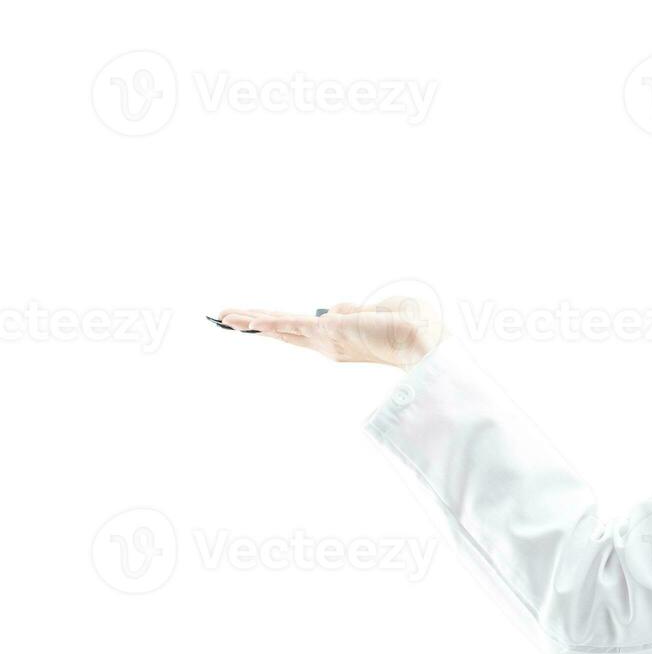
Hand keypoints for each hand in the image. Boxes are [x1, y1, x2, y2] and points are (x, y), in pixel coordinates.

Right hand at [214, 296, 444, 368]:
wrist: (425, 339)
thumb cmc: (410, 326)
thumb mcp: (376, 310)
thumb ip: (350, 310)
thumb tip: (331, 309)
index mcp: (338, 340)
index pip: (298, 331)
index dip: (274, 325)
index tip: (252, 321)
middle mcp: (328, 344)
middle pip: (282, 332)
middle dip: (252, 324)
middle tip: (223, 319)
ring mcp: (326, 339)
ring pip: (281, 327)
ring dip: (250, 320)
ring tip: (223, 317)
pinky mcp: (330, 332)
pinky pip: (293, 325)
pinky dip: (269, 322)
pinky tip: (248, 320)